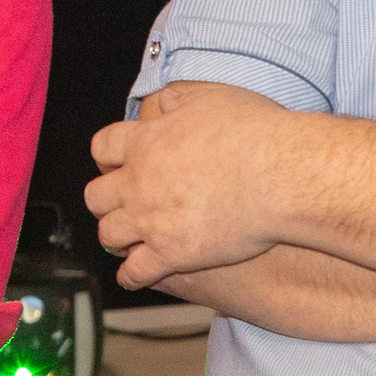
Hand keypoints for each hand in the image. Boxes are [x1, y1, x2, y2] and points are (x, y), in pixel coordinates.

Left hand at [85, 81, 293, 288]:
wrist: (278, 176)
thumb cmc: (254, 134)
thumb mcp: (214, 100)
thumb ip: (183, 101)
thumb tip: (166, 101)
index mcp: (145, 142)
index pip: (103, 148)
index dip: (107, 158)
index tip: (113, 164)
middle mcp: (138, 182)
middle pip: (97, 196)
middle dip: (105, 200)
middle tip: (116, 204)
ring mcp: (151, 220)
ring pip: (109, 234)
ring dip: (115, 236)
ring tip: (124, 240)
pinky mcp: (170, 254)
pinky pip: (136, 272)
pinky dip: (131, 275)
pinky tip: (135, 275)